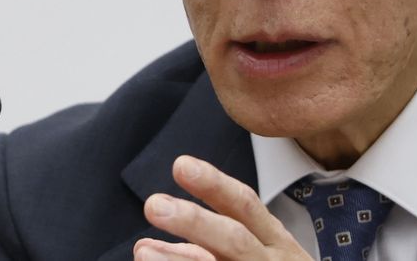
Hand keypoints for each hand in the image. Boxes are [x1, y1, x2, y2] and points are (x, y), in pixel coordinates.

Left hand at [133, 155, 311, 260]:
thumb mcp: (255, 257)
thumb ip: (203, 250)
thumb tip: (145, 246)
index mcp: (273, 242)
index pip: (244, 205)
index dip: (213, 184)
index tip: (180, 165)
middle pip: (234, 238)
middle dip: (194, 220)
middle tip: (153, 204)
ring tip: (143, 253)